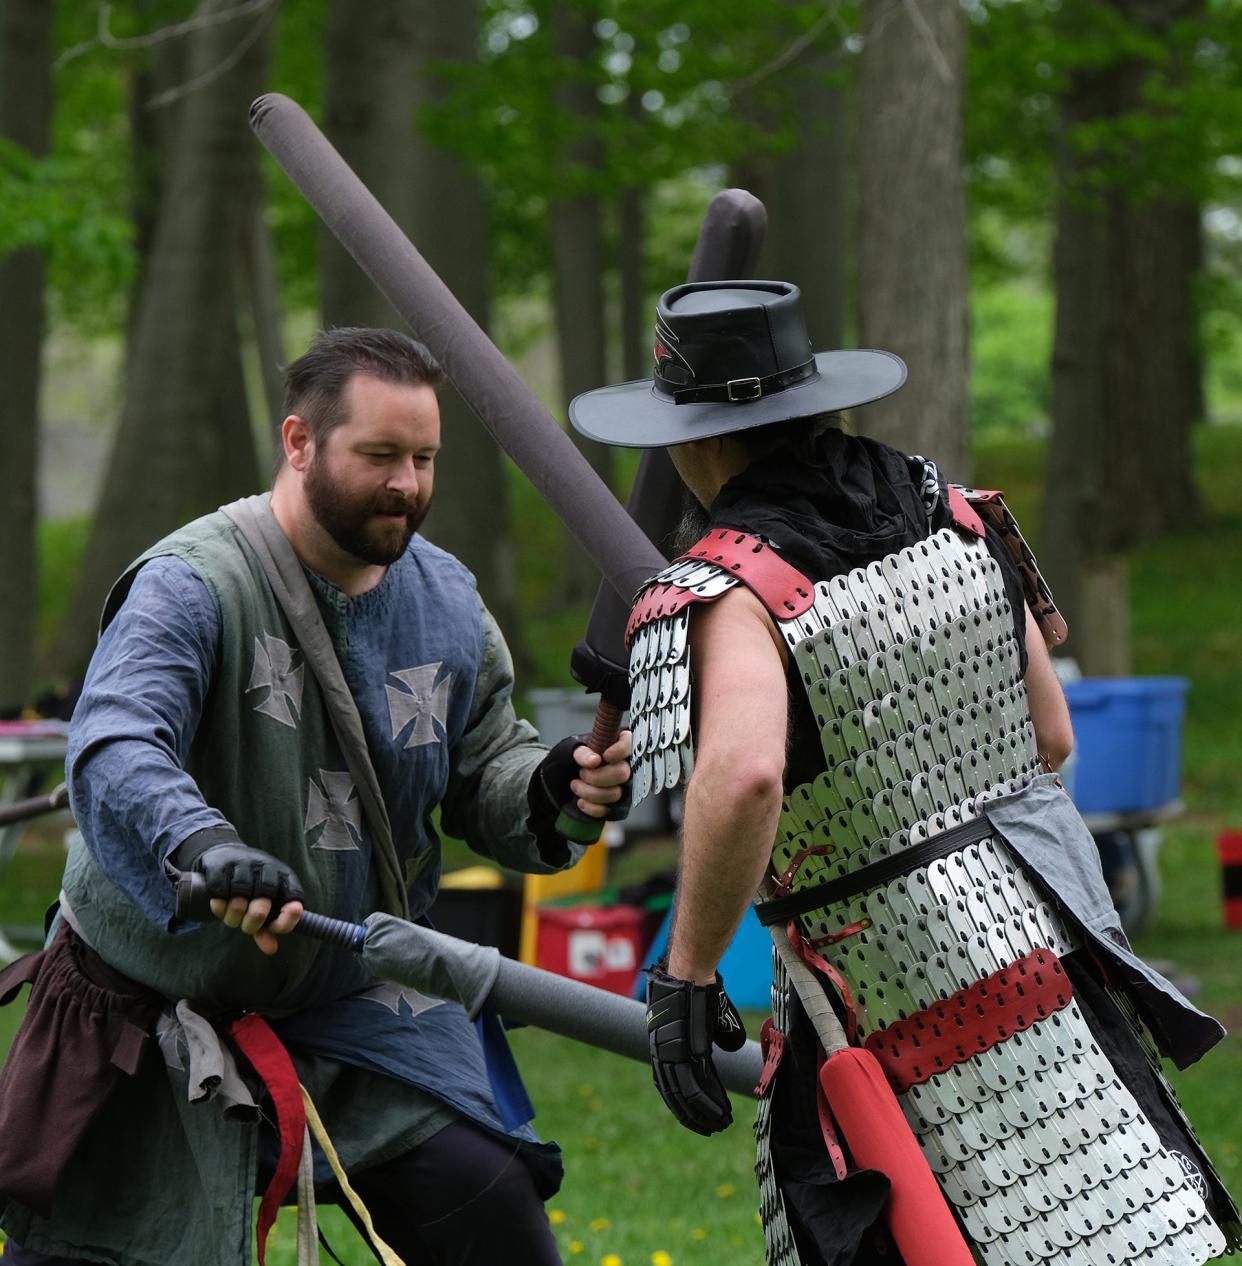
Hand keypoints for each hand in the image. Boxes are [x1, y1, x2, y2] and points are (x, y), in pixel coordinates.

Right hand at [174, 838, 303, 956]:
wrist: (223, 854)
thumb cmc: (250, 886)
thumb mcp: (264, 903)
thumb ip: (267, 927)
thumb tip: (272, 949)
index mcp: (283, 876)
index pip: (294, 896)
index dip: (287, 917)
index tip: (274, 929)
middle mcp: (266, 866)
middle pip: (264, 897)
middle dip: (254, 920)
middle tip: (246, 927)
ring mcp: (244, 862)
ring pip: (240, 893)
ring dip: (233, 914)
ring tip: (231, 918)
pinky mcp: (222, 864)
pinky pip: (220, 888)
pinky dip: (218, 902)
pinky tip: (218, 904)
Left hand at [570, 730, 632, 820]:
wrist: (562, 782)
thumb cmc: (571, 761)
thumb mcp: (570, 750)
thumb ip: (582, 752)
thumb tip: (594, 760)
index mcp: (616, 746)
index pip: (629, 744)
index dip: (620, 751)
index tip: (605, 756)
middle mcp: (625, 766)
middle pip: (622, 773)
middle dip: (597, 777)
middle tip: (581, 773)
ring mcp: (623, 788)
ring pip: (615, 794)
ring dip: (590, 792)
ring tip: (575, 785)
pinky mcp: (616, 806)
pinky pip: (608, 810)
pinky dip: (591, 807)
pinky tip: (580, 801)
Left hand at [645, 962, 745, 1135]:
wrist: (689, 972)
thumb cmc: (698, 989)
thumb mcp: (706, 1017)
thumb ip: (717, 1034)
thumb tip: (731, 1046)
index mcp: (664, 1047)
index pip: (671, 1084)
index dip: (682, 1102)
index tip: (695, 1115)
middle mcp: (663, 1054)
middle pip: (676, 1095)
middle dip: (692, 1115)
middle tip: (708, 1129)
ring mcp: (673, 1054)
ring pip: (687, 1095)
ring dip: (704, 1113)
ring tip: (720, 1124)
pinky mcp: (686, 1052)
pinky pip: (696, 1086)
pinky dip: (710, 1103)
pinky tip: (722, 1113)